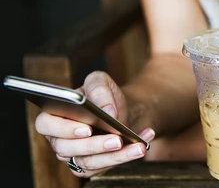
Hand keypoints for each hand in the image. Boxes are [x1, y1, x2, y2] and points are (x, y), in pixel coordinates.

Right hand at [34, 71, 154, 177]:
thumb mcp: (101, 82)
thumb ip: (100, 90)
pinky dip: (126, 156)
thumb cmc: (104, 96)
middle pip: (68, 148)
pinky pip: (105, 166)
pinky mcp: (90, 167)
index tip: (87, 128)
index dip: (64, 128)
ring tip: (138, 146)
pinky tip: (142, 145)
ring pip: (89, 162)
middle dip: (94, 145)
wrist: (121, 110)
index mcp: (54, 115)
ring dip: (116, 156)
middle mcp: (59, 139)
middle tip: (117, 139)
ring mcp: (74, 155)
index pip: (46, 125)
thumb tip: (107, 111)